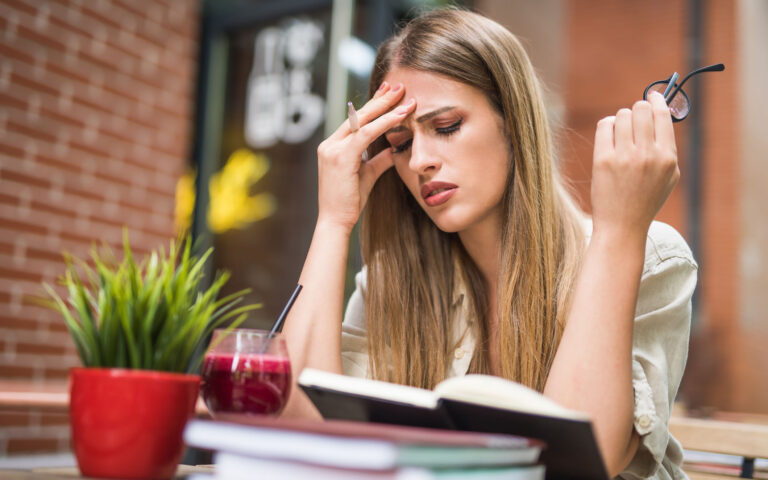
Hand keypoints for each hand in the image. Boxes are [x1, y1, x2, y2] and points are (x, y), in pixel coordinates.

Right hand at [316, 83, 416, 232]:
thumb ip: (379, 159)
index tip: (389, 92)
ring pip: (362, 121)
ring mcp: (332, 149)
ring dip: (384, 107)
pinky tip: (399, 116)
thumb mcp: (367, 175)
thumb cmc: (349, 202)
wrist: (335, 221)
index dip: (373, 104)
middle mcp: (330, 144)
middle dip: (380, 99)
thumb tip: (395, 148)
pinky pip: (365, 135)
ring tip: (403, 96)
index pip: (355, 120)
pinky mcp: (340, 157)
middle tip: (398, 85)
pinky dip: (383, 124)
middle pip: (358, 115)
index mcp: (334, 146)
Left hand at [590, 91, 679, 238]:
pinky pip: (604, 126)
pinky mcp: (603, 161)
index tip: (652, 95)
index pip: (663, 115)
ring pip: (622, 115)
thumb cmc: (645, 200)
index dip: (656, 100)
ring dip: (621, 120)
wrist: (622, 226)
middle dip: (637, 110)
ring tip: (620, 135)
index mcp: (667, 157)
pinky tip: (609, 137)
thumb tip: (659, 112)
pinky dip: (607, 126)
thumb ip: (666, 146)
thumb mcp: (668, 176)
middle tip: (633, 121)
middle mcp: (647, 155)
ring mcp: (624, 157)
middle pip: (641, 109)